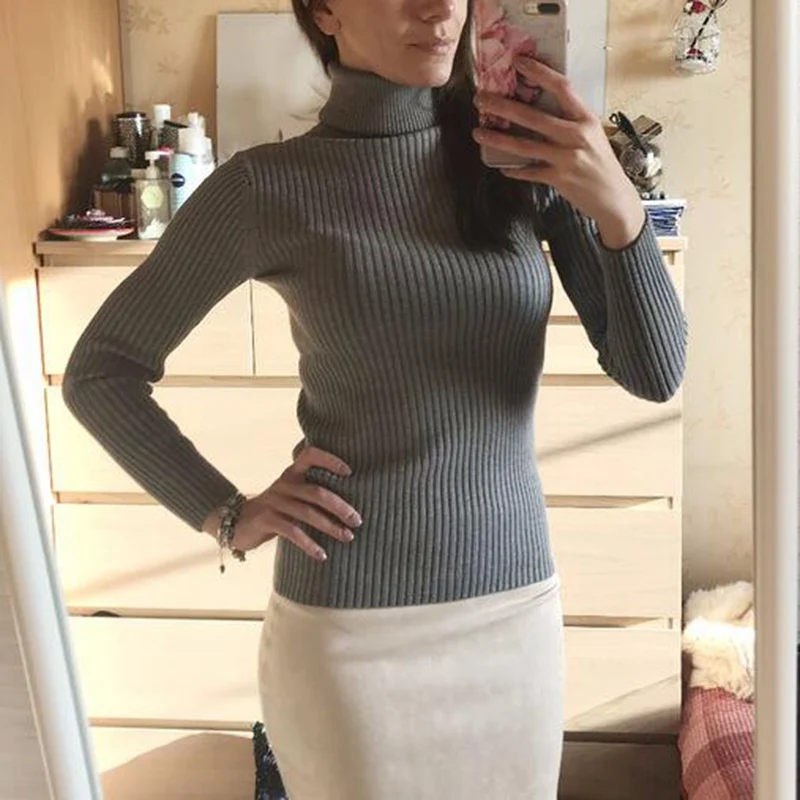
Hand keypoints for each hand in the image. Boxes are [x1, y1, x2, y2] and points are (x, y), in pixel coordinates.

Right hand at [204, 446, 361, 561]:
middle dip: (340, 507)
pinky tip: (322, 555)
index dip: (330, 459)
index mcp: (291, 474)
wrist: (236, 523)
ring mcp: (273, 501)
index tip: (350, 472)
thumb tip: (350, 506)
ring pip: (307, 513)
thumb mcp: (291, 497)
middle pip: (316, 492)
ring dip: (330, 527)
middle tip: (357, 520)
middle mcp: (283, 484)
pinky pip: (292, 532)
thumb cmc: (275, 510)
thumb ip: (312, 495)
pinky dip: (309, 544)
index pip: (310, 456)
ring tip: (347, 537)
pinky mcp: (265, 520)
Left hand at [471, 57, 645, 249]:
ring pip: (524, 145)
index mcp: (586, 119)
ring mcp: (566, 158)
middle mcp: (576, 135)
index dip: (539, 73)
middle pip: (533, 116)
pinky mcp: (558, 178)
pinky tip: (501, 166)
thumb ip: (571, 123)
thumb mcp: (594, 136)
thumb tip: (541, 110)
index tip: (519, 62)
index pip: (562, 88)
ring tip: (478, 132)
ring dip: (497, 139)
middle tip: (480, 100)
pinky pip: (529, 172)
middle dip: (502, 107)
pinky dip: (514, 170)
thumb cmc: (601, 165)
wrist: (614, 198)